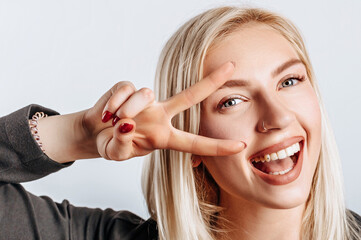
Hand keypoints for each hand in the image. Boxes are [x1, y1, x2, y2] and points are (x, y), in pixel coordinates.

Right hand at [82, 62, 245, 160]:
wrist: (94, 133)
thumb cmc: (113, 144)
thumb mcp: (117, 153)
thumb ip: (123, 143)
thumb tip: (126, 123)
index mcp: (164, 137)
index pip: (195, 142)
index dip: (217, 146)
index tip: (240, 145)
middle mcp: (160, 116)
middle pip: (189, 96)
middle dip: (211, 82)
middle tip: (232, 66)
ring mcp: (146, 101)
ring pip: (146, 94)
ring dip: (128, 109)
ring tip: (115, 121)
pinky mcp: (128, 89)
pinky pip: (127, 88)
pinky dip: (114, 101)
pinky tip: (106, 112)